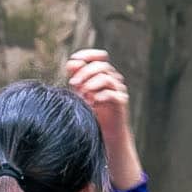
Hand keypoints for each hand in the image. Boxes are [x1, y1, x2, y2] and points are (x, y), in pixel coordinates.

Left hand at [63, 47, 143, 187]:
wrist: (105, 136)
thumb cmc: (90, 114)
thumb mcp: (80, 95)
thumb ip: (77, 79)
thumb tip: (71, 63)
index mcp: (102, 74)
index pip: (98, 56)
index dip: (86, 55)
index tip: (72, 64)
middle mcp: (112, 80)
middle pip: (101, 66)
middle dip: (85, 73)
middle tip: (73, 85)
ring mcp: (118, 90)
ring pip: (106, 78)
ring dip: (91, 84)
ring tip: (82, 95)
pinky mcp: (121, 103)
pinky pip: (112, 94)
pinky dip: (100, 96)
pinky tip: (91, 103)